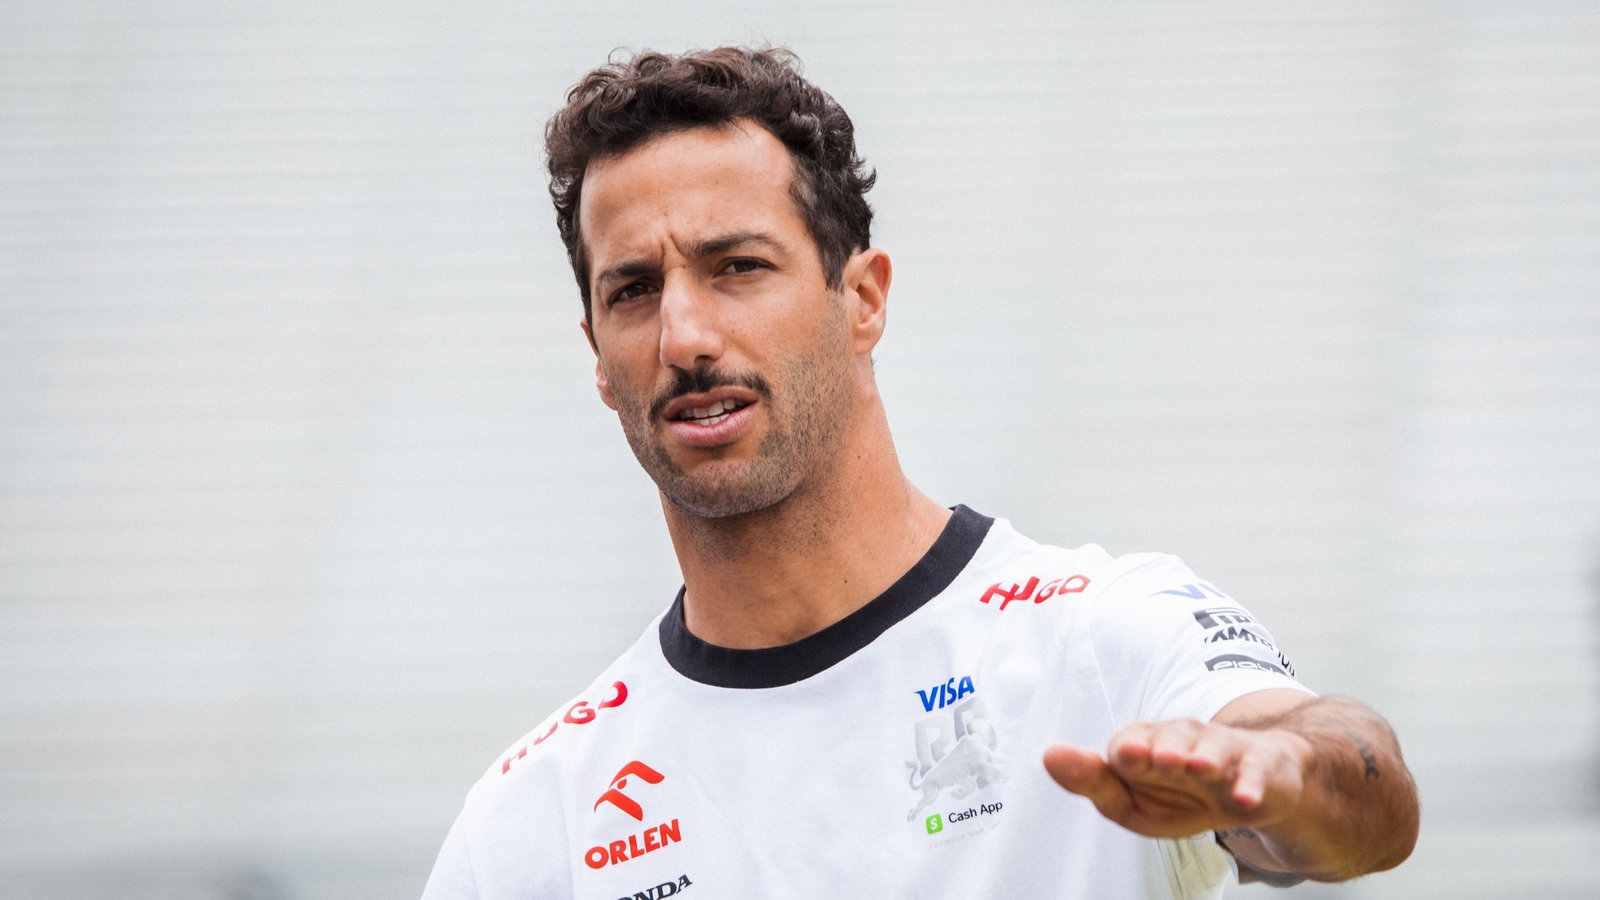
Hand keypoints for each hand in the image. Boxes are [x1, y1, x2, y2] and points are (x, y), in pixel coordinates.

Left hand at [1043, 718, 1312, 839]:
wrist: (1250, 790)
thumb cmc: (1181, 793)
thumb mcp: (1132, 801)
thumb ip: (1093, 782)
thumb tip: (1048, 755)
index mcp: (1147, 744)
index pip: (1131, 742)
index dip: (1129, 749)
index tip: (1125, 757)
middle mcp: (1184, 739)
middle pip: (1173, 738)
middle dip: (1166, 747)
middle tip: (1160, 760)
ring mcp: (1224, 750)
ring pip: (1214, 747)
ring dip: (1206, 756)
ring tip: (1198, 767)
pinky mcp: (1260, 765)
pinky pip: (1255, 772)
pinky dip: (1250, 784)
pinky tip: (1244, 798)